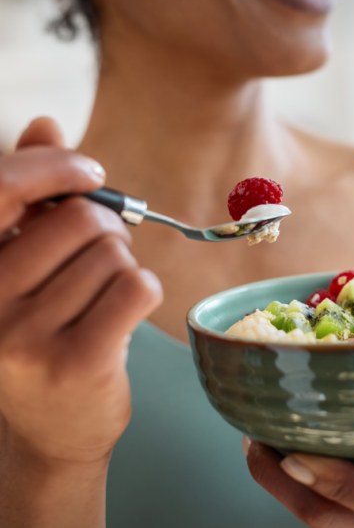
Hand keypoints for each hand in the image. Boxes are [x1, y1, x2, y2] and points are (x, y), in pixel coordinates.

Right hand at [0, 117, 162, 467]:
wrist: (54, 427)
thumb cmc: (47, 332)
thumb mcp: (28, 265)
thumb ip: (33, 197)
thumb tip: (44, 122)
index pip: (2, 189)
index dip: (55, 166)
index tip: (90, 173)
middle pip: (83, 219)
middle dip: (108, 231)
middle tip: (102, 259)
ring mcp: (24, 336)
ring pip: (115, 255)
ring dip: (123, 268)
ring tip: (102, 298)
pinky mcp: (75, 361)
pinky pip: (137, 286)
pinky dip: (144, 291)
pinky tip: (124, 314)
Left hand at [245, 394, 353, 527]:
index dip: (342, 485)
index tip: (300, 454)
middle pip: (330, 519)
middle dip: (285, 486)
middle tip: (255, 438)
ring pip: (310, 513)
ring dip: (272, 479)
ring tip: (252, 434)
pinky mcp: (346, 501)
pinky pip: (307, 498)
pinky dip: (280, 472)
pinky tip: (265, 433)